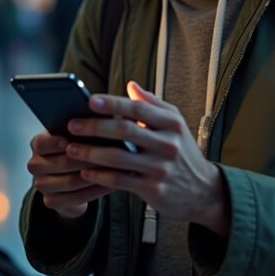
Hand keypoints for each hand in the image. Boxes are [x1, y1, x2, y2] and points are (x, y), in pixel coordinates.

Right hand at [27, 131, 111, 219]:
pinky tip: (109, 185)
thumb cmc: (78, 146)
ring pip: (70, 182)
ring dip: (94, 176)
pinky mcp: (51, 201)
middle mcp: (35, 165)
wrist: (72, 176)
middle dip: (87, 159)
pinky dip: (94, 192)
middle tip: (109, 154)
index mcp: (38, 144)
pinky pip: (75, 199)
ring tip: (114, 170)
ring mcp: (41, 184)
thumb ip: (81, 127)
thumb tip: (98, 121)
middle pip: (61, 163)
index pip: (41, 143)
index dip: (55, 143)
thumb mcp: (76, 134)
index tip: (70, 142)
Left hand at [65, 81, 229, 235]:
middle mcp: (168, 144)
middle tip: (72, 125)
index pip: (138, 108)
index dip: (113, 103)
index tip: (90, 100)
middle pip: (125, 131)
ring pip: (118, 158)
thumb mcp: (175, 124)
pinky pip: (120, 180)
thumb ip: (152, 104)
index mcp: (172, 123)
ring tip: (71, 149)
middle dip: (95, 127)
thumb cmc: (182, 151)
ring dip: (90, 153)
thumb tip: (130, 85)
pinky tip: (85, 171)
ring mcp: (160, 168)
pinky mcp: (153, 189)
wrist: (203, 190)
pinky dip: (100, 175)